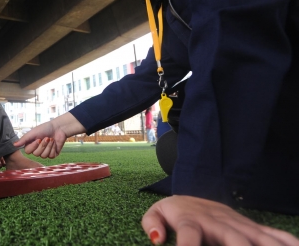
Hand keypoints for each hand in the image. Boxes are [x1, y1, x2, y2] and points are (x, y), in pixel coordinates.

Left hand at [141, 195, 298, 245]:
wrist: (192, 196)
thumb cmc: (174, 210)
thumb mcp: (156, 213)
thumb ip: (152, 223)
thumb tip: (157, 238)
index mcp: (191, 219)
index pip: (190, 233)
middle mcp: (218, 221)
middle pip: (233, 238)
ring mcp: (237, 223)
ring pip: (257, 237)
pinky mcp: (250, 226)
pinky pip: (273, 234)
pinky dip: (288, 241)